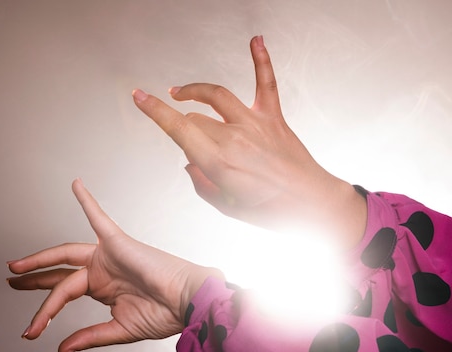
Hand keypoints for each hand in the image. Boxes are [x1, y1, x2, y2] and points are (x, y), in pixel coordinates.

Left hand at [7, 179, 222, 351]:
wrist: (188, 302)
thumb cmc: (165, 314)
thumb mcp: (119, 330)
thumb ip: (89, 337)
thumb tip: (61, 350)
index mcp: (104, 290)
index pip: (65, 295)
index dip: (44, 313)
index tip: (30, 332)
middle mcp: (102, 271)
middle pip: (59, 272)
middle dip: (34, 278)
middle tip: (11, 281)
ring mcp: (108, 256)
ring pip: (66, 254)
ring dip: (40, 258)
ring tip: (16, 266)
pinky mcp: (117, 242)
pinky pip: (99, 217)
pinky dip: (87, 201)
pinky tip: (76, 185)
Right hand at [133, 36, 365, 247]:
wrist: (311, 203)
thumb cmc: (273, 210)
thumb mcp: (226, 207)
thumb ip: (202, 184)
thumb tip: (190, 164)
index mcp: (219, 162)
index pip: (178, 128)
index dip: (154, 110)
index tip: (140, 97)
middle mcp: (234, 138)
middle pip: (194, 118)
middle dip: (184, 124)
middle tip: (185, 135)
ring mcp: (254, 124)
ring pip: (216, 95)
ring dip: (195, 91)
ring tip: (182, 92)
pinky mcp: (273, 118)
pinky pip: (265, 83)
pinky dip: (261, 60)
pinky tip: (256, 41)